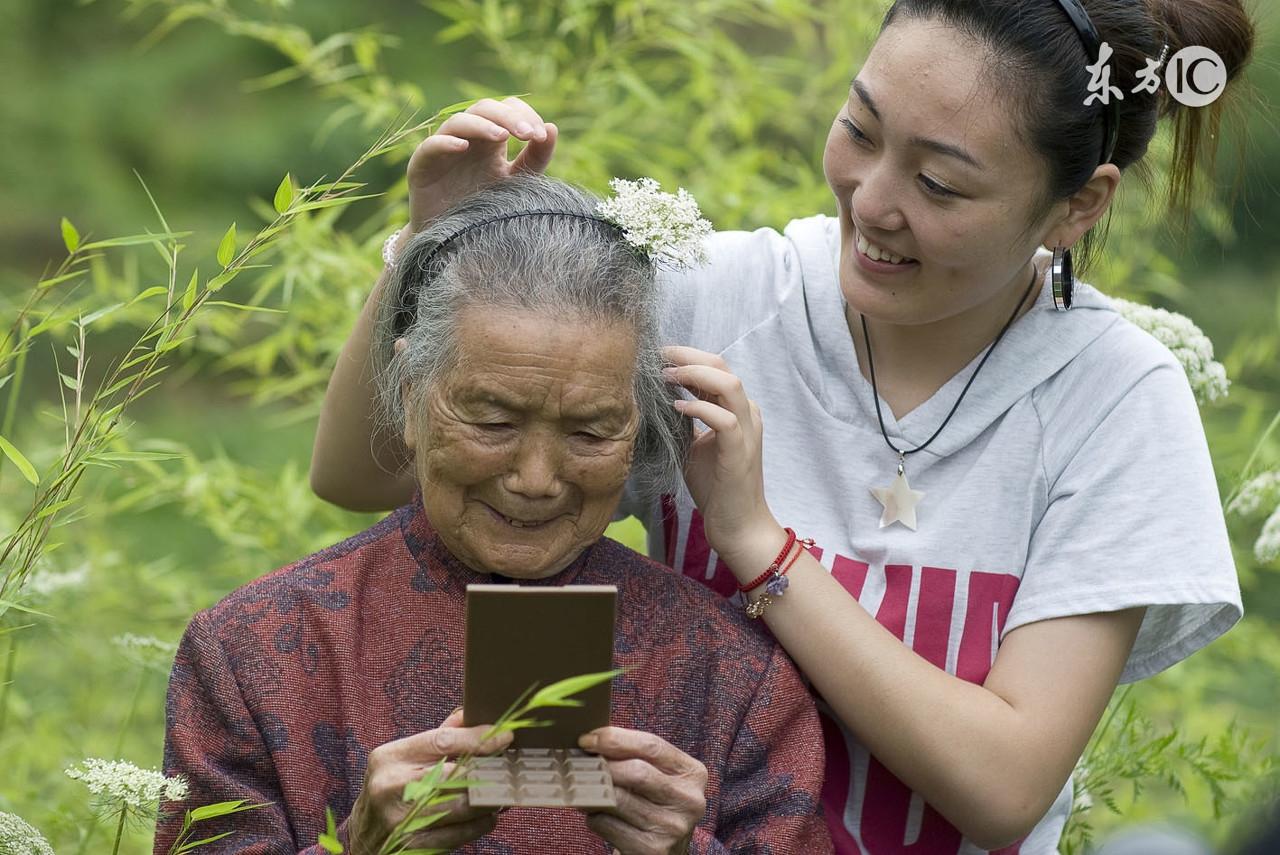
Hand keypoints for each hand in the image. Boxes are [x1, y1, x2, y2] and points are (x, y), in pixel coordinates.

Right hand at [347, 709, 513, 854]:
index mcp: (390, 757)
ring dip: (490, 799)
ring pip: (464, 806)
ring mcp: (401, 820)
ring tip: (502, 793)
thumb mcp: (403, 759)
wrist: (364, 837)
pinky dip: (481, 824)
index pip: (442, 741)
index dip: (478, 738)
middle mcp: (391, 787)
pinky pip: (461, 834)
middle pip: (457, 774)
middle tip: (509, 768)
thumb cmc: (391, 790)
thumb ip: (437, 737)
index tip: (505, 736)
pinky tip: (487, 816)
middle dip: (489, 771)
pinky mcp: (413, 846)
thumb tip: (471, 714)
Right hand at [403, 96, 557, 237]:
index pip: (508, 109)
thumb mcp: (517, 182)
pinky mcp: (422, 166)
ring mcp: (444, 150)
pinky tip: (462, 147)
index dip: (525, 115)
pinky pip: (430, 146)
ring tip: (502, 136)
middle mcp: (468, 139)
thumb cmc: (486, 209)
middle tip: (528, 133)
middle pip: (484, 108)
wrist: (453, 242)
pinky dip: (445, 142)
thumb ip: (535, 159)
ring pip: (459, 122)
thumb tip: (553, 129)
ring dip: (482, 124)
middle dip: (508, 117)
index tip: (541, 135)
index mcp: (491, 140)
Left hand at [577, 726, 707, 854]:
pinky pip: (608, 824)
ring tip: (582, 786)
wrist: (665, 854)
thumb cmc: (655, 805)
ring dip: (592, 791)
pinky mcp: (652, 849)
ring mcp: (672, 827)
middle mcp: (688, 800)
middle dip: (602, 765)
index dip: (615, 739)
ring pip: (618, 799)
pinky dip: (594, 816)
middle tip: (579, 763)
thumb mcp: (658, 777)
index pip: (651, 745)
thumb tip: (592, 739)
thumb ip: (634, 756)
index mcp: (692, 773)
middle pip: (636, 772)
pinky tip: (596, 813)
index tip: (587, 738)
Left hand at [662, 346, 782, 571]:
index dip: (687, 356)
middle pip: (722, 366)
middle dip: (688, 356)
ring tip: (667, 376)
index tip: (658, 354)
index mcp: (737, 410)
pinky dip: (699, 408)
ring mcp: (746, 432)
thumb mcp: (694, 445)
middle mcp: (747, 414)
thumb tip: (657, 399)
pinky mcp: (740, 452)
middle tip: (658, 356)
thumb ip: (684, 421)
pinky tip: (677, 408)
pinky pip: (724, 419)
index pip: (715, 368)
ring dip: (695, 375)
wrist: (737, 524)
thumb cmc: (715, 487)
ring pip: (729, 385)